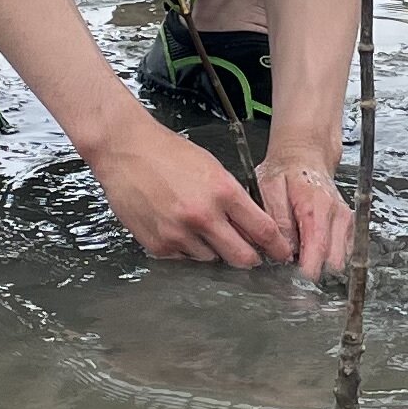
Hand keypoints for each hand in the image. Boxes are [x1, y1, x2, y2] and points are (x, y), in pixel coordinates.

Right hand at [90, 112, 287, 265]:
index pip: (263, 230)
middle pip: (242, 257)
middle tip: (251, 256)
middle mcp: (203, 216)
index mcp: (223, 192)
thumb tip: (252, 227)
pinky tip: (178, 228)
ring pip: (211, 259)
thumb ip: (233, 199)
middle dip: (251, 258)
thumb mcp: (213, 168)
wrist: (125, 149)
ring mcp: (178, 233)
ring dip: (213, 250)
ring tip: (200, 229)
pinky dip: (185, 249)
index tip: (282, 254)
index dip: (277, 247)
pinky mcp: (158, 244)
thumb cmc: (168, 153)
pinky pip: (183, 258)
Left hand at [259, 157, 358, 280]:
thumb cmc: (285, 172)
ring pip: (341, 260)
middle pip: (334, 261)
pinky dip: (329, 256)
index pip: (319, 249)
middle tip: (293, 266)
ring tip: (302, 254)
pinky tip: (312, 247)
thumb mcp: (269, 188)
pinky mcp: (348, 224)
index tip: (293, 279)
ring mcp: (345, 220)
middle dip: (314, 269)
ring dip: (322, 263)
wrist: (305, 155)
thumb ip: (277, 220)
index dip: (307, 270)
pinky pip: (344, 252)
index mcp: (316, 207)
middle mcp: (337, 215)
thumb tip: (285, 251)